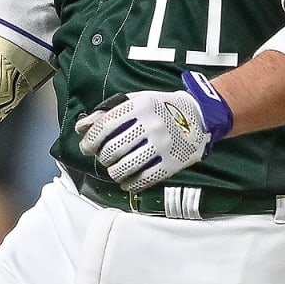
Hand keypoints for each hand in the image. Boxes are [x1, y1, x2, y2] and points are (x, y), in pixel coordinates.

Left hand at [75, 72, 232, 191]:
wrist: (201, 115)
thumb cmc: (163, 106)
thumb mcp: (136, 99)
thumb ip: (109, 111)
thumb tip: (83, 126)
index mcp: (139, 106)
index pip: (105, 126)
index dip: (90, 139)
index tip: (86, 146)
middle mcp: (151, 125)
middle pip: (113, 149)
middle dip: (101, 156)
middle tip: (101, 157)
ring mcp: (163, 145)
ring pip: (126, 167)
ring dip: (113, 172)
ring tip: (113, 169)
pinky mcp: (173, 162)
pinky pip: (145, 178)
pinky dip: (130, 183)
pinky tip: (126, 182)